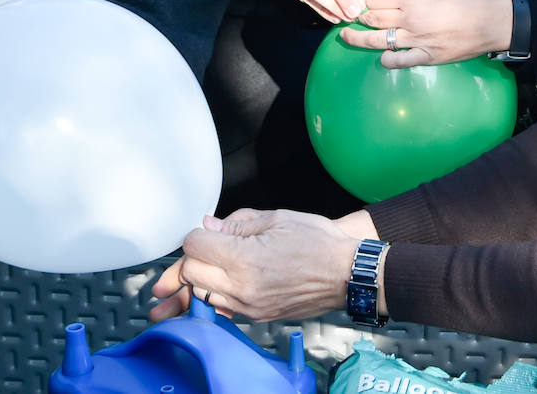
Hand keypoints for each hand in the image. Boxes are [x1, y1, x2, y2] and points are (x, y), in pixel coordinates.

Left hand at [149, 210, 361, 323]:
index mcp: (245, 259)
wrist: (346, 273)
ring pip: (200, 296)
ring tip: (197, 272)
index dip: (196, 234)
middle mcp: (241, 287)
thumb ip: (236, 222)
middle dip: (191, 259)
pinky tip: (216, 288)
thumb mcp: (276, 218)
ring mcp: (248, 307)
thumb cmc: (317, 242)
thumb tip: (207, 226)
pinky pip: (220, 309)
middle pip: (190, 275)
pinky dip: (213, 297)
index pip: (194, 246)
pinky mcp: (255, 318)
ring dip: (197, 281)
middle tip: (200, 248)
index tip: (206, 229)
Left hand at [351, 0, 512, 67]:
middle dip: (359, 17)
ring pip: (377, 40)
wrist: (493, 21)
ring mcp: (416, 40)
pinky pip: (399, 61)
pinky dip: (386, 60)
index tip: (367, 2)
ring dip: (358, 39)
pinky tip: (382, 57)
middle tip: (353, 18)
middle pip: (372, 18)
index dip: (368, 0)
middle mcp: (410, 18)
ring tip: (347, 37)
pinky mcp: (426, 57)